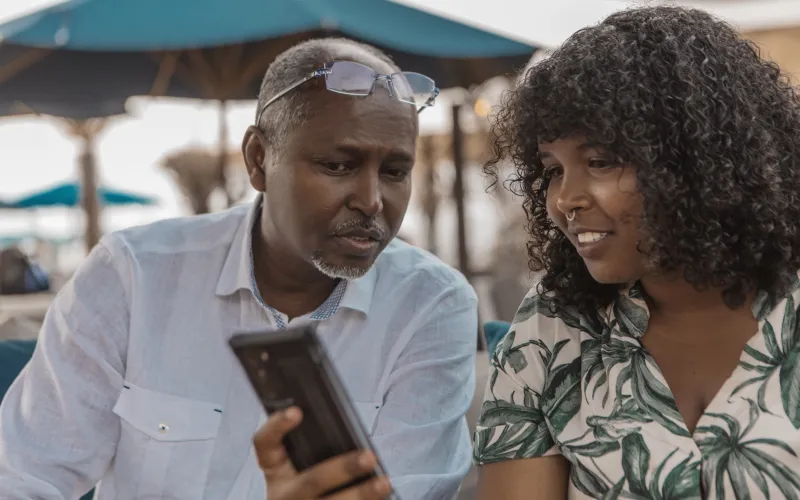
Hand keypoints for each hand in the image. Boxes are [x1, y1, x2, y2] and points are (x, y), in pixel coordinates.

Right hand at [254, 407, 392, 498]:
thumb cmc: (307, 482)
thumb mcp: (302, 463)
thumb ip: (317, 447)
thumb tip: (354, 431)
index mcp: (277, 469)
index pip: (265, 444)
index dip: (276, 427)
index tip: (296, 411)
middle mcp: (284, 493)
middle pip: (311, 481)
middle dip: (341, 469)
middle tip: (368, 457)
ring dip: (360, 495)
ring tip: (383, 483)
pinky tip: (382, 496)